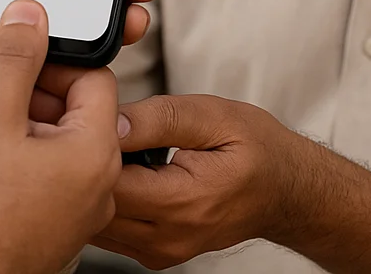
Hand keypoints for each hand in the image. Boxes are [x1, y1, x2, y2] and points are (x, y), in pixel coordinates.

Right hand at [0, 0, 120, 273]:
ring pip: (43, 138)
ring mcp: (75, 206)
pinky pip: (34, 169)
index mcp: (96, 151)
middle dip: (15, 90)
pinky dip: (2, 152)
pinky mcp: (50, 222)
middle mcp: (97, 181)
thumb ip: (14, 60)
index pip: (92, 76)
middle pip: (66, 107)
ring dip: (1, 119)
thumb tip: (32, 14)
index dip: (50, 58)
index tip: (13, 55)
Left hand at [92, 95, 290, 269]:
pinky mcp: (157, 253)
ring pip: (98, 224)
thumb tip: (112, 120)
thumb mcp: (211, 116)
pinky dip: (106, 205)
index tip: (88, 121)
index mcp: (182, 201)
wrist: (287, 190)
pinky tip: (120, 175)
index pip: (106, 183)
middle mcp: (169, 237)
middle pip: (94, 207)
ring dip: (92, 188)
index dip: (87, 148)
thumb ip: (158, 119)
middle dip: (83, 167)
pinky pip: (113, 233)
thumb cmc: (258, 150)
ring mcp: (162, 251)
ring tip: (108, 151)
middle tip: (91, 131)